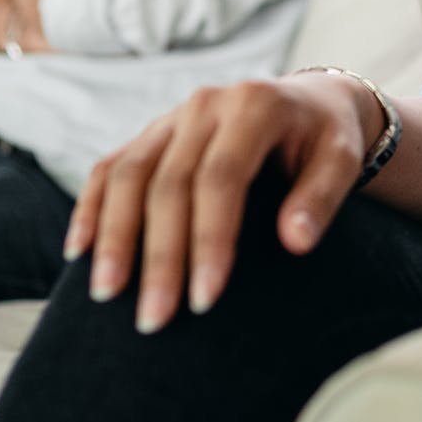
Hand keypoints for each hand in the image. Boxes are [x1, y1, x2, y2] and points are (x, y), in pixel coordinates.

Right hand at [63, 73, 381, 333]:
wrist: (310, 103)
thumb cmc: (326, 141)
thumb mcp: (342, 161)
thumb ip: (321, 198)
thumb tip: (294, 242)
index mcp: (254, 105)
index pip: (221, 178)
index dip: (209, 239)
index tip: (205, 298)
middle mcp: (206, 105)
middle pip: (168, 183)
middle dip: (158, 255)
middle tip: (153, 319)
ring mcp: (172, 117)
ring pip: (128, 175)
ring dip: (113, 237)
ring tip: (107, 295)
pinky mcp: (151, 133)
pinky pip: (109, 167)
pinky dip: (90, 207)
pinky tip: (78, 252)